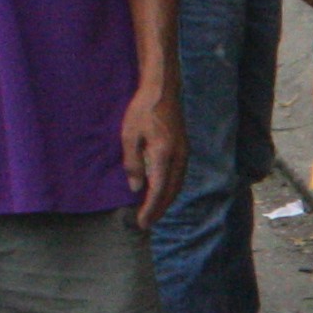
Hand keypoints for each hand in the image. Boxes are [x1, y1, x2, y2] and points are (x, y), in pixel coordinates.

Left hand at [120, 84, 186, 230]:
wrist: (162, 90)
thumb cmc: (142, 110)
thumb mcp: (129, 136)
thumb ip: (133, 164)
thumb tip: (137, 188)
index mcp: (163, 155)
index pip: (158, 190)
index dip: (150, 209)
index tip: (142, 222)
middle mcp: (177, 158)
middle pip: (171, 192)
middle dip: (159, 210)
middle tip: (146, 223)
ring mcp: (183, 153)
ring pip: (177, 185)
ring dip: (166, 201)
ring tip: (154, 211)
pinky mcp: (183, 149)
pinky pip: (179, 176)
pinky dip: (170, 189)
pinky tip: (162, 191)